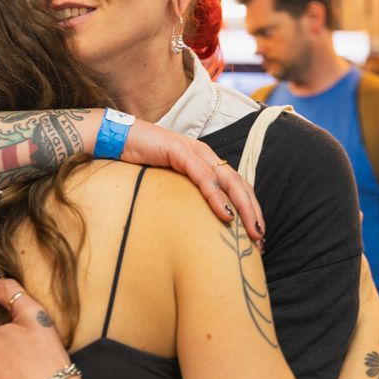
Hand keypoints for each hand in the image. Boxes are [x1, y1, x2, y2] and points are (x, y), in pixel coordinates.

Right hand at [123, 119, 264, 242]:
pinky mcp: (180, 152)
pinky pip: (204, 178)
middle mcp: (205, 154)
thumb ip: (184, 193)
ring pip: (229, 181)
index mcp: (205, 161)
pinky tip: (226, 215)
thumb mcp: (167, 182)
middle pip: (240, 184)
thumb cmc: (139, 162)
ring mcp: (194, 151)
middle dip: (254, 213)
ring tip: (252, 231)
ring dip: (245, 208)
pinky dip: (217, 197)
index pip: (237, 186)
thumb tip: (193, 221)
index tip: (255, 235)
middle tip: (261, 240)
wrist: (117, 138)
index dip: (250, 209)